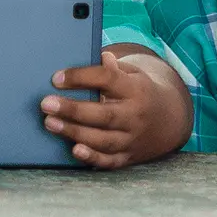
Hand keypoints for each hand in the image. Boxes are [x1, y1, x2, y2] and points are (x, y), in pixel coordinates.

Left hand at [41, 50, 186, 168]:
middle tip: (46, 104)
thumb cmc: (140, 91)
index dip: (82, 77)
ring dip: (75, 132)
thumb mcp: (133, 74)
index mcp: (136, 89)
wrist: (170, 120)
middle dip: (73, 109)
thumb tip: (98, 55)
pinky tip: (75, 151)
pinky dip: (93, 158)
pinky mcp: (128, 157)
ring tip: (50, 123)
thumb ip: (113, 68)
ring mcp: (132, 138)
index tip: (56, 78)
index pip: (108, 79)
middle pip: (104, 114)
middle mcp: (135, 115)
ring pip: (103, 139)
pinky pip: (110, 161)